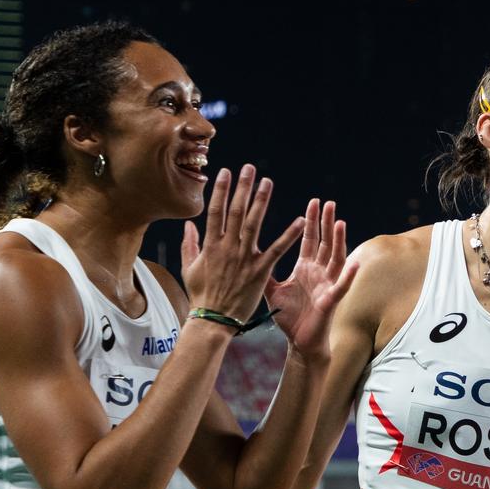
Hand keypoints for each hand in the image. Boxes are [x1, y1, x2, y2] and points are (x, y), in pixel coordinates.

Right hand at [181, 164, 305, 320]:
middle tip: (250, 168)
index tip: (226, 172)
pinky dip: (289, 235)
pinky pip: (278, 250)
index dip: (221, 191)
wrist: (213, 320)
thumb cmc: (201, 295)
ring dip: (261, 202)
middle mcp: (227, 248)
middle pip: (236, 211)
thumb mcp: (189, 268)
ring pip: (254, 224)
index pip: (216, 211)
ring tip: (268, 182)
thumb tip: (189, 225)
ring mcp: (244, 258)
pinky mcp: (260, 272)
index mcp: (210, 245)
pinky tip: (300, 221)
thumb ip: (189, 244)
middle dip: (242, 188)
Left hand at [267, 199, 356, 360]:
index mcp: (305, 268)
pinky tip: (355, 262)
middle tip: (329, 203)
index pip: (310, 239)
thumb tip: (252, 254)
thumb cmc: (289, 317)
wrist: (299, 341)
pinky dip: (348, 275)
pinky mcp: (331, 300)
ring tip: (341, 223)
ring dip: (339, 241)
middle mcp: (319, 273)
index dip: (312, 222)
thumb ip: (266, 271)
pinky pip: (342, 286)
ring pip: (336, 258)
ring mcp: (327, 285)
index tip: (314, 202)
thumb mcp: (273, 290)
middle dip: (327, 223)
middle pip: (325, 243)